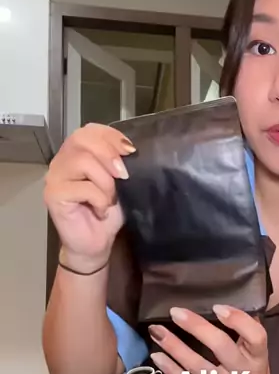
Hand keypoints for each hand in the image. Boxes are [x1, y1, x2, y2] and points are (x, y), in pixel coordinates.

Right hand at [44, 123, 134, 271]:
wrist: (97, 243)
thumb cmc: (107, 212)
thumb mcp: (119, 183)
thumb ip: (119, 163)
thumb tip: (130, 150)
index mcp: (77, 152)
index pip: (89, 130)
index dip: (111, 136)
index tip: (130, 152)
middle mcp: (62, 160)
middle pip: (82, 139)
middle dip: (109, 155)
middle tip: (124, 176)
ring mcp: (55, 176)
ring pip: (83, 162)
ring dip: (106, 182)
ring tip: (110, 199)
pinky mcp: (53, 194)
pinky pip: (83, 188)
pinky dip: (99, 199)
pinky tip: (100, 210)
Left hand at [149, 305, 270, 373]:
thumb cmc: (254, 373)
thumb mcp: (257, 353)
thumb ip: (246, 331)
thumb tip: (225, 302)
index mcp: (258, 358)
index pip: (255, 337)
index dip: (238, 320)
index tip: (217, 307)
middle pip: (222, 347)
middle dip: (197, 328)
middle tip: (175, 312)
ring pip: (198, 366)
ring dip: (175, 347)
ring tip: (156, 331)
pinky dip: (170, 369)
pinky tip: (157, 356)